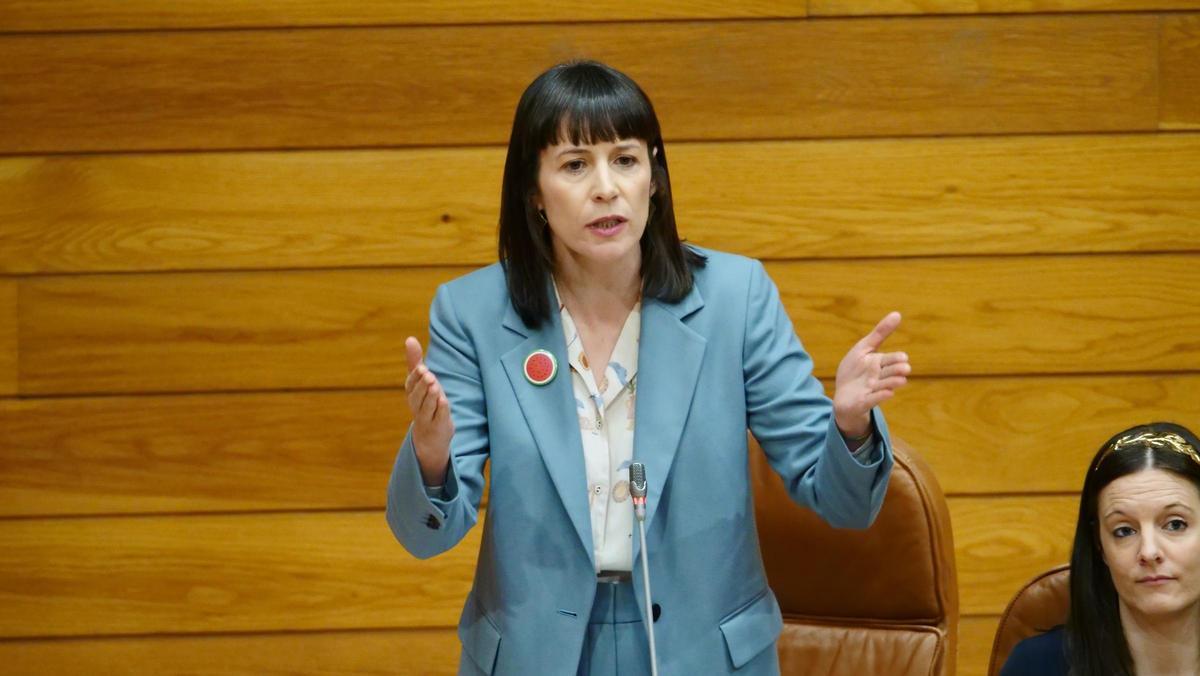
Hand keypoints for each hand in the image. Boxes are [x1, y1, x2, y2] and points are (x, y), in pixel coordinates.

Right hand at [405, 336, 453, 485]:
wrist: (430, 436)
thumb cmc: (426, 402)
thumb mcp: (421, 382)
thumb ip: (415, 362)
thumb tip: (409, 338)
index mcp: (412, 394)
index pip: (411, 384)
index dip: (415, 377)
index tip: (421, 367)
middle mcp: (416, 406)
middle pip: (417, 396)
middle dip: (422, 385)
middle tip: (428, 375)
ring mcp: (427, 418)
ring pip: (426, 407)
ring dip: (430, 396)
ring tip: (435, 385)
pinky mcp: (438, 426)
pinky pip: (438, 418)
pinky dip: (440, 410)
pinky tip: (443, 401)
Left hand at [832, 312, 909, 437]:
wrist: (843, 396)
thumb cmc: (855, 371)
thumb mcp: (863, 349)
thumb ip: (880, 333)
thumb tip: (898, 314)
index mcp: (880, 363)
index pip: (892, 359)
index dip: (897, 358)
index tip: (903, 357)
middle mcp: (879, 377)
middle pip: (891, 373)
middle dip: (897, 370)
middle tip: (905, 368)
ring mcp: (872, 390)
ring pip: (884, 386)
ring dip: (892, 383)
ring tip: (901, 381)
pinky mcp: (864, 401)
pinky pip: (873, 399)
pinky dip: (880, 397)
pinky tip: (888, 394)